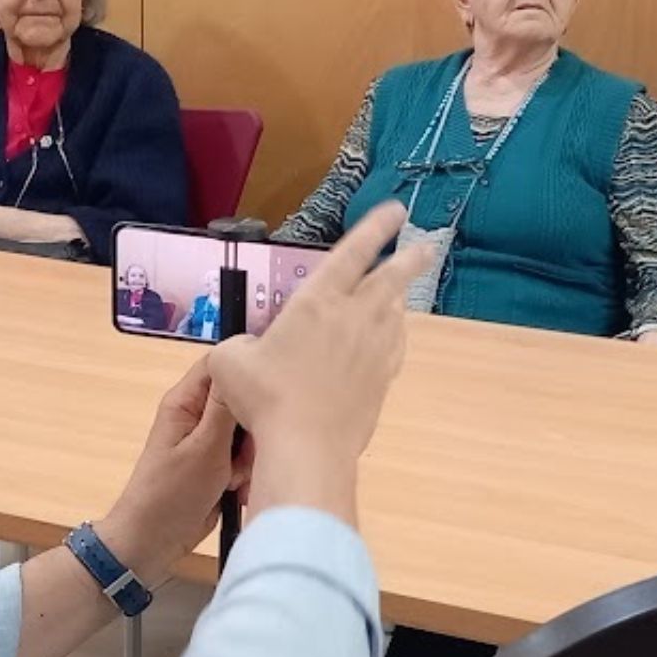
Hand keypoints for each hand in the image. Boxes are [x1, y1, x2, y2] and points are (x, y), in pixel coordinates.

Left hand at [96, 356, 250, 586]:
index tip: (268, 391)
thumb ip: (225, 406)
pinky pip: (245, 461)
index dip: (246, 371)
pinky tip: (237, 493)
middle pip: (241, 402)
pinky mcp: (218, 467)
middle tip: (245, 454)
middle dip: (252, 429)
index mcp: (186, 402)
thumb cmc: (171, 494)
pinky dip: (246, 476)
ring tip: (235, 480)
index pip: (220, 366)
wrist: (153, 542)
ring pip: (248, 435)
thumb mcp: (205, 447)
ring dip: (250, 459)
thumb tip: (239, 360)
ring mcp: (208, 443)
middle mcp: (198, 416)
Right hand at [207, 201, 432, 522]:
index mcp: (317, 301)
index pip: (352, 252)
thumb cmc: (265, 398)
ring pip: (396, 313)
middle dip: (411, 258)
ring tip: (398, 293)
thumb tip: (245, 349)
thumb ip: (238, 345)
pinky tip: (390, 339)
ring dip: (398, 299)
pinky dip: (395, 336)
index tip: (396, 210)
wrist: (307, 446)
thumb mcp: (230, 361)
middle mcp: (353, 317)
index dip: (376, 227)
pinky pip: (395, 348)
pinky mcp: (382, 380)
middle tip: (426, 247)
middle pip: (391, 278)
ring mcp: (374, 350)